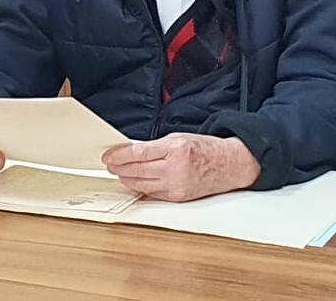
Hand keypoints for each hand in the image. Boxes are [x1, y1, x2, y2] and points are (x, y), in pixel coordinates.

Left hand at [102, 133, 260, 201]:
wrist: (227, 165)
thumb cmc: (204, 148)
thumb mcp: (178, 138)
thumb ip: (155, 146)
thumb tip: (132, 152)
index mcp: (175, 149)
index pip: (139, 153)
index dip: (120, 155)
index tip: (108, 156)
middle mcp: (175, 168)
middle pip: (137, 170)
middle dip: (119, 168)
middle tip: (110, 164)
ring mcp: (176, 185)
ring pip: (141, 184)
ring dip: (126, 179)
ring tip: (118, 172)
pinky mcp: (177, 197)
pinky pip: (152, 193)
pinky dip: (140, 187)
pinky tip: (133, 182)